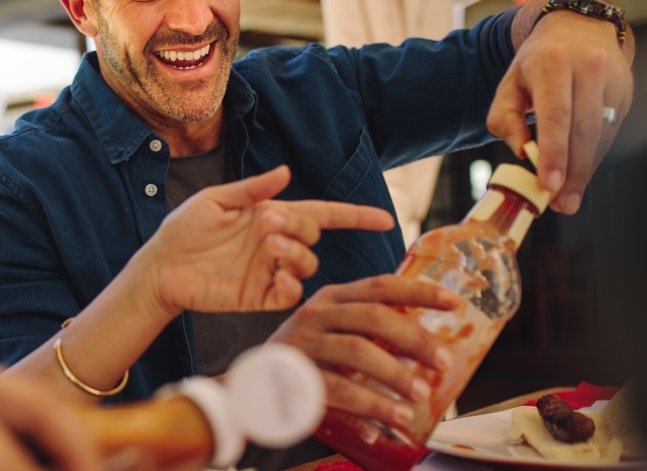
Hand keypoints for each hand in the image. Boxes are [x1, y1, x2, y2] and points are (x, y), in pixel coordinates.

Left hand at [136, 165, 394, 315]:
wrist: (160, 267)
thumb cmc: (183, 230)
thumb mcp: (215, 201)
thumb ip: (251, 189)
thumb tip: (286, 172)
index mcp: (270, 216)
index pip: (322, 214)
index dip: (354, 216)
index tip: (385, 219)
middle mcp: (276, 243)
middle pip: (314, 235)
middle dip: (300, 227)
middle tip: (269, 223)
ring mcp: (270, 271)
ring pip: (308, 265)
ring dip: (297, 252)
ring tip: (269, 243)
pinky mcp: (260, 297)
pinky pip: (290, 294)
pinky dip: (291, 284)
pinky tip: (275, 275)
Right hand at [269, 275, 460, 428]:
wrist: (252, 383)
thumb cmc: (305, 357)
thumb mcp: (332, 330)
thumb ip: (368, 330)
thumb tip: (428, 345)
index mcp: (331, 298)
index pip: (380, 286)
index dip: (418, 291)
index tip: (454, 302)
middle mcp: (316, 314)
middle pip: (373, 317)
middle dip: (414, 339)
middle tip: (442, 361)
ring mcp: (303, 343)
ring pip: (358, 351)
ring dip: (395, 375)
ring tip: (419, 396)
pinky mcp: (294, 374)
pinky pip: (339, 389)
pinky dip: (369, 406)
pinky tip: (390, 419)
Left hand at [488, 7, 633, 213]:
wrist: (578, 28)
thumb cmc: (536, 63)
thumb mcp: (509, 83)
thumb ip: (504, 118)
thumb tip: (523, 151)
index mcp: (553, 64)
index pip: (556, 115)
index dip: (554, 153)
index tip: (549, 184)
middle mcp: (588, 68)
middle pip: (583, 130)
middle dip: (572, 172)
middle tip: (561, 204)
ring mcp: (612, 80)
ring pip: (600, 135)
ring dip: (585, 170)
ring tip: (568, 198)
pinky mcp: (624, 94)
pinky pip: (609, 133)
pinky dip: (593, 157)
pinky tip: (580, 174)